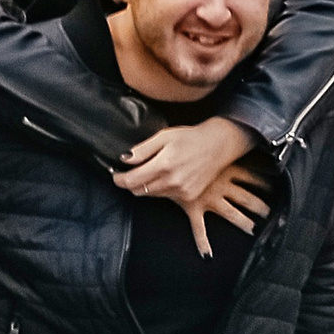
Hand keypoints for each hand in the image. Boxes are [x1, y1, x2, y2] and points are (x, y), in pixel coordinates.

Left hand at [115, 117, 270, 259]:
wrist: (218, 146)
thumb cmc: (190, 138)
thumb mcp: (164, 136)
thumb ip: (143, 149)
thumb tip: (124, 159)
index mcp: (164, 165)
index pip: (132, 181)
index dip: (119, 179)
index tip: (116, 174)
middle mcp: (172, 181)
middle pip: (139, 191)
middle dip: (130, 183)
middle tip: (129, 173)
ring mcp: (181, 191)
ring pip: (151, 195)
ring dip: (145, 186)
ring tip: (150, 171)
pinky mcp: (188, 197)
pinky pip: (165, 197)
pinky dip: (160, 189)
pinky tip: (166, 176)